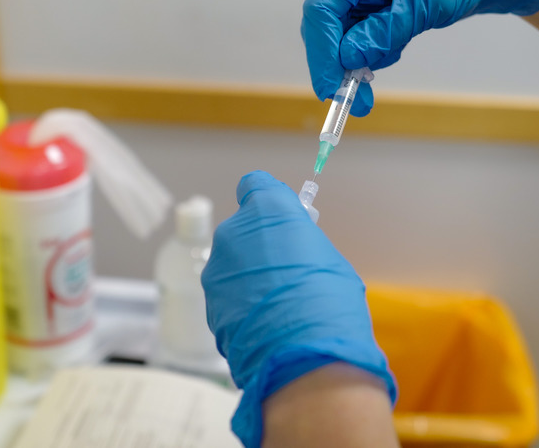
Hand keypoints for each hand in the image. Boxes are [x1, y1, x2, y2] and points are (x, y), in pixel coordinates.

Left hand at [202, 171, 394, 446]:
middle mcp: (234, 233)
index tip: (279, 219)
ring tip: (278, 307)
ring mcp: (217, 271)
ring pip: (232, 267)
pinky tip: (266, 326)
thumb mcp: (326, 258)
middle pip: (243, 231)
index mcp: (268, 210)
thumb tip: (291, 250)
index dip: (267, 201)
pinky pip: (228, 297)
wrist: (304, 353)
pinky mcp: (210, 305)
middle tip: (286, 272)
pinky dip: (241, 307)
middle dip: (259, 247)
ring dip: (248, 280)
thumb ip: (300, 244)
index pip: (255, 185)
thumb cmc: (328, 299)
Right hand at [301, 0, 538, 115]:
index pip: (323, 9)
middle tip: (354, 103)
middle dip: (339, 66)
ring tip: (381, 77)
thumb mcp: (423, 5)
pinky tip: (392, 55)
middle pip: (328, 26)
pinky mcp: (379, 7)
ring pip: (346, 37)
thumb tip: (348, 59)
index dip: (321, 51)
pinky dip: (374, 54)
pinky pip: (364, 37)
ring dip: (359, 63)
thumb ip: (384, 33)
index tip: (329, 89)